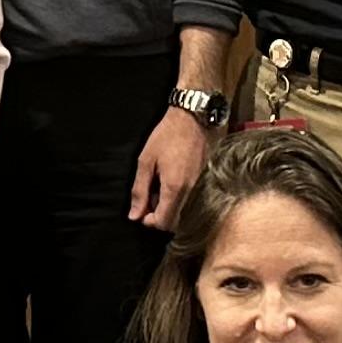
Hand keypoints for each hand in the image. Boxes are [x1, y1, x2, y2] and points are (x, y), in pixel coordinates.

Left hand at [130, 103, 211, 226]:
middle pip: (174, 222)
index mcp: (174, 188)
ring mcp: (202, 188)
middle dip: (159, 216)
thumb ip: (139, 190)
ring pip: (184, 213)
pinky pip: (192, 202)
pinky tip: (173, 183)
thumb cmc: (168, 136)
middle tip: (149, 198)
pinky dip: (180, 199)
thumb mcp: (146, 161)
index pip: (163, 223)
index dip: (149, 221)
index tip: (142, 210)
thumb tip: (134, 215)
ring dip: (169, 208)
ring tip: (160, 188)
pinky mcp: (207, 183)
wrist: (195, 119)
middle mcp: (192, 193)